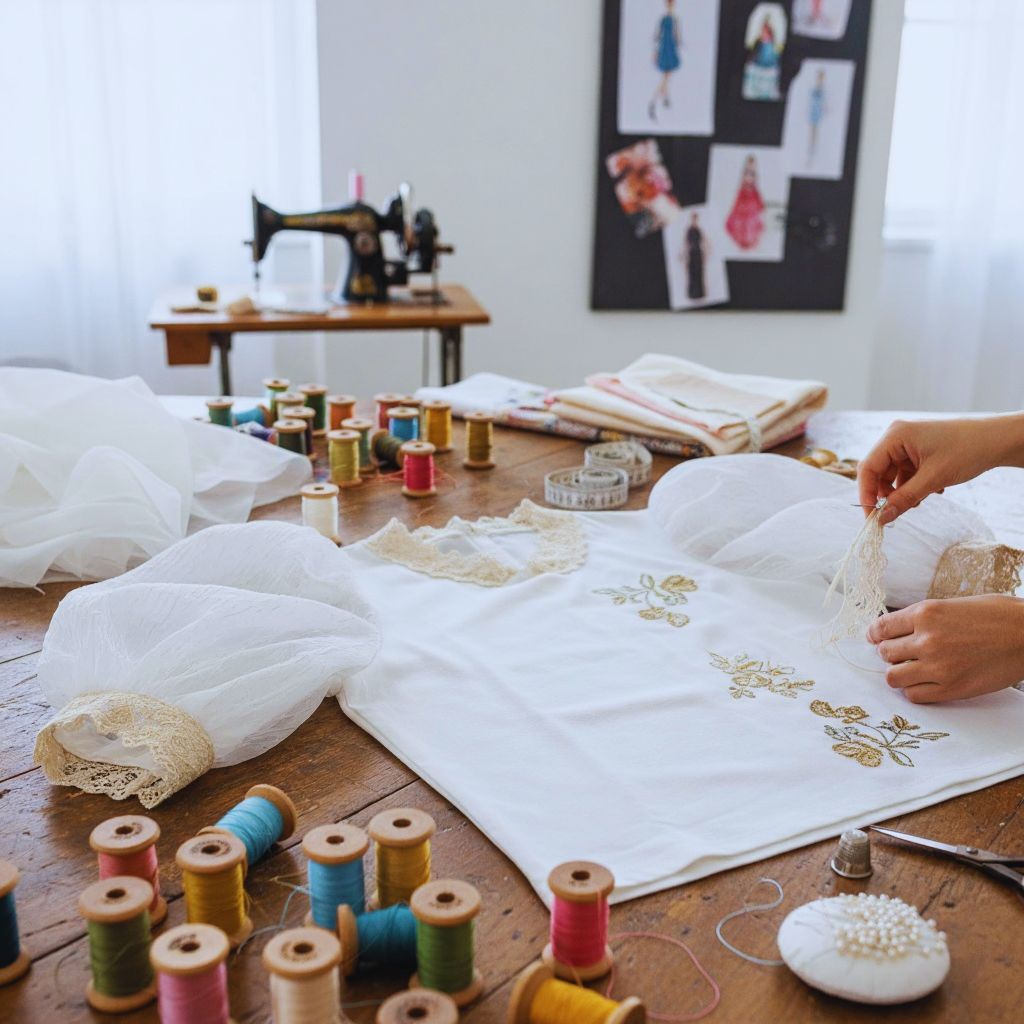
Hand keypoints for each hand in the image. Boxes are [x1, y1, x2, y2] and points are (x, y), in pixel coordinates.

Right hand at [858, 416, 1023, 523]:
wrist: (998, 440)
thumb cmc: (967, 451)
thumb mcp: (933, 479)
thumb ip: (905, 499)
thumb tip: (882, 519)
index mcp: (895, 436)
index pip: (868, 467)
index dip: (866, 493)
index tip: (871, 517)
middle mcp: (897, 437)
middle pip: (879, 471)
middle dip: (887, 494)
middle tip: (895, 513)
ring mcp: (908, 443)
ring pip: (893, 474)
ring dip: (903, 491)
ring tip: (921, 499)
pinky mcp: (918, 450)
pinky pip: (905, 472)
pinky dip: (913, 485)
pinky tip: (932, 489)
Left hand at [869, 596, 1023, 702]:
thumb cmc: (996, 615)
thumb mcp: (951, 605)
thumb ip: (923, 618)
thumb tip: (897, 630)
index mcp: (925, 613)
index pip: (881, 628)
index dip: (875, 635)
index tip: (876, 639)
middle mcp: (926, 639)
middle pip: (884, 653)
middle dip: (891, 654)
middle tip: (903, 654)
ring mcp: (938, 666)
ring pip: (893, 677)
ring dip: (899, 673)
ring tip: (913, 670)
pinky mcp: (951, 688)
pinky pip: (914, 695)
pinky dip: (915, 690)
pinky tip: (927, 683)